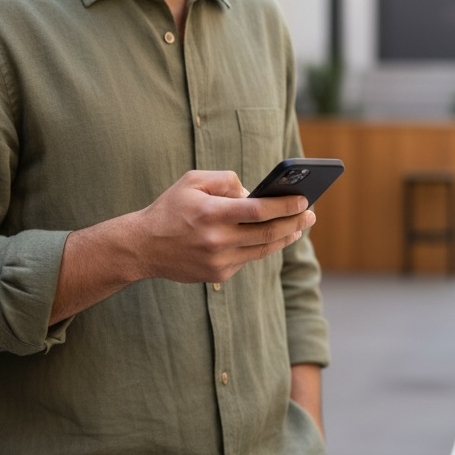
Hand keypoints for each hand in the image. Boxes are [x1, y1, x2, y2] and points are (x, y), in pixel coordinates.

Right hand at [128, 170, 315, 283]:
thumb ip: (226, 180)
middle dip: (295, 223)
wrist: (143, 246)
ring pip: (263, 250)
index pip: (258, 210)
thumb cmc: (170, 208)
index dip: (285, 206)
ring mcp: (218, 261)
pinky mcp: (218, 274)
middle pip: (268, 233)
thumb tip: (254, 193)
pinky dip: (262, 247)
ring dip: (285, 238)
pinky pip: (248, 259)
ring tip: (299, 227)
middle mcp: (217, 240)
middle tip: (311, 214)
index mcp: (211, 212)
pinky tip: (273, 237)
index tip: (304, 200)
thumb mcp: (192, 181)